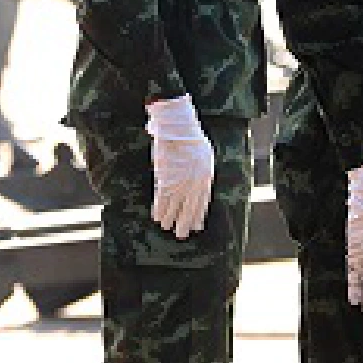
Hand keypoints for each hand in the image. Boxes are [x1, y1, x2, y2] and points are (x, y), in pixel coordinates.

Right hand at [146, 94, 214, 238]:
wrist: (179, 127)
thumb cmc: (189, 135)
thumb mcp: (202, 153)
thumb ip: (199, 168)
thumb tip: (199, 176)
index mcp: (206, 176)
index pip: (203, 201)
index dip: (198, 214)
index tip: (197, 224)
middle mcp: (195, 183)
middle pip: (190, 208)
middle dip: (186, 222)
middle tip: (182, 234)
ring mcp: (181, 183)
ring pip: (175, 207)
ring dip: (170, 219)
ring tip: (166, 228)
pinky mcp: (167, 181)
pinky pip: (162, 201)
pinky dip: (159, 210)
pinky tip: (157, 218)